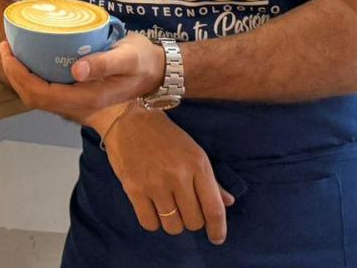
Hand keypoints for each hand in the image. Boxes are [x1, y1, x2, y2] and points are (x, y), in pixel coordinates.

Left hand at [0, 34, 163, 121]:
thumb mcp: (128, 58)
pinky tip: (33, 57)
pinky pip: (48, 89)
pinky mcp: (79, 93)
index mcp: (87, 99)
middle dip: (13, 74)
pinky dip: (33, 75)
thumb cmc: (144, 62)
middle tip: (6, 46)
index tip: (9, 51)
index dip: (19, 75)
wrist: (159, 72)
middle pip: (33, 97)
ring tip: (14, 50)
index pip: (40, 93)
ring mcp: (77, 101)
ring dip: (21, 76)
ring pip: (39, 95)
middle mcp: (78, 104)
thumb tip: (77, 69)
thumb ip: (104, 64)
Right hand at [101, 106, 233, 243]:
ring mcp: (155, 184)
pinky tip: (153, 209)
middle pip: (194, 221)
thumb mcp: (194, 152)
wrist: (129, 119)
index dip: (218, 229)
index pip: (214, 208)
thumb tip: (227, 203)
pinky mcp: (134, 189)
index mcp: (198, 165)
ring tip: (168, 208)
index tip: (217, 239)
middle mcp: (179, 176)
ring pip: (173, 226)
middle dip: (192, 221)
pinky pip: (149, 223)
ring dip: (173, 223)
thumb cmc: (165, 136)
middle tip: (184, 209)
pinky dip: (153, 221)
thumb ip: (211, 180)